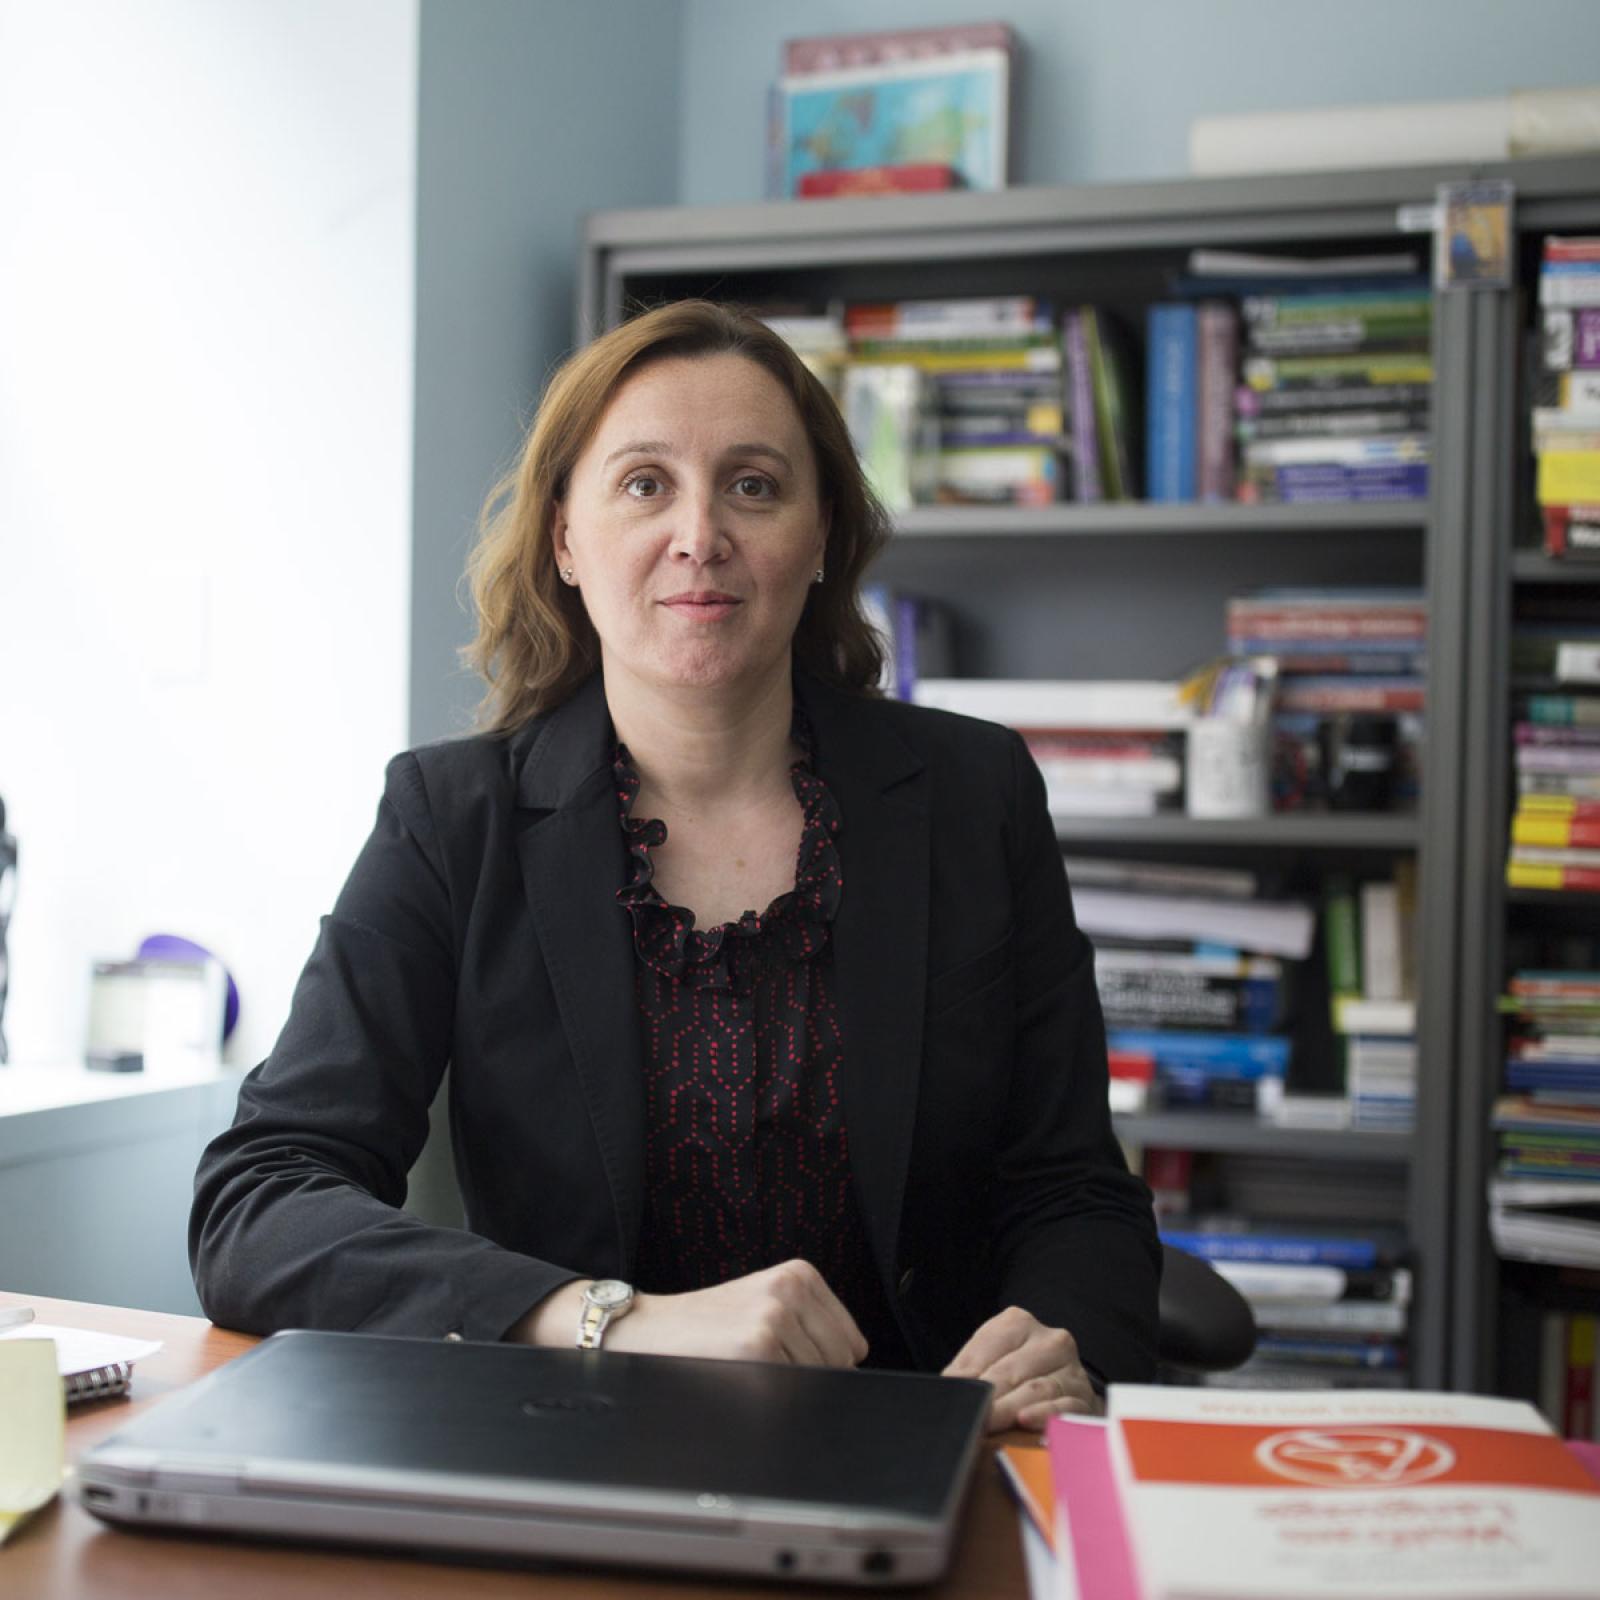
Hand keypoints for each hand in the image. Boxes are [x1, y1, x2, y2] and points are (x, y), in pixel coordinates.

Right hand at [516, 1260, 867, 1367]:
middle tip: (759, 1363)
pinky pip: (791, 1394)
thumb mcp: (763, 1303)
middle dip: (808, 1376)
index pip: (852, 1343)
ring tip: (746, 1367)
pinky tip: (738, 1377)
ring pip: (818, 1382)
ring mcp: (776, 1317)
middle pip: (840, 1365)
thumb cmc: (704, 1326)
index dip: (822, 1363)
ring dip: (787, 1388)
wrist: (646, 1329)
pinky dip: (769, 1398)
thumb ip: (809, 1324)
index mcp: (800, 1275)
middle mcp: (792, 1290)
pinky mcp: (759, 1347)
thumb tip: (851, 1365)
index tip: (786, 1358)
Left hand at [942, 1306, 1101, 1432]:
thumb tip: (946, 1387)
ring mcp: (1071, 1369)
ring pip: (1036, 1389)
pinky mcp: (1084, 1398)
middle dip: (988, 1397)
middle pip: (1010, 1371)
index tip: (955, 1396)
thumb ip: (967, 1371)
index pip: (987, 1348)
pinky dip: (1044, 1415)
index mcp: (1019, 1323)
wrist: (1063, 1387)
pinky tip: (1026, 1421)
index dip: (968, 1376)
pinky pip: (1064, 1407)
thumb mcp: (990, 1361)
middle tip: (970, 1418)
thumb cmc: (1018, 1374)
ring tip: (991, 1423)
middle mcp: (1050, 1341)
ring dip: (1010, 1408)